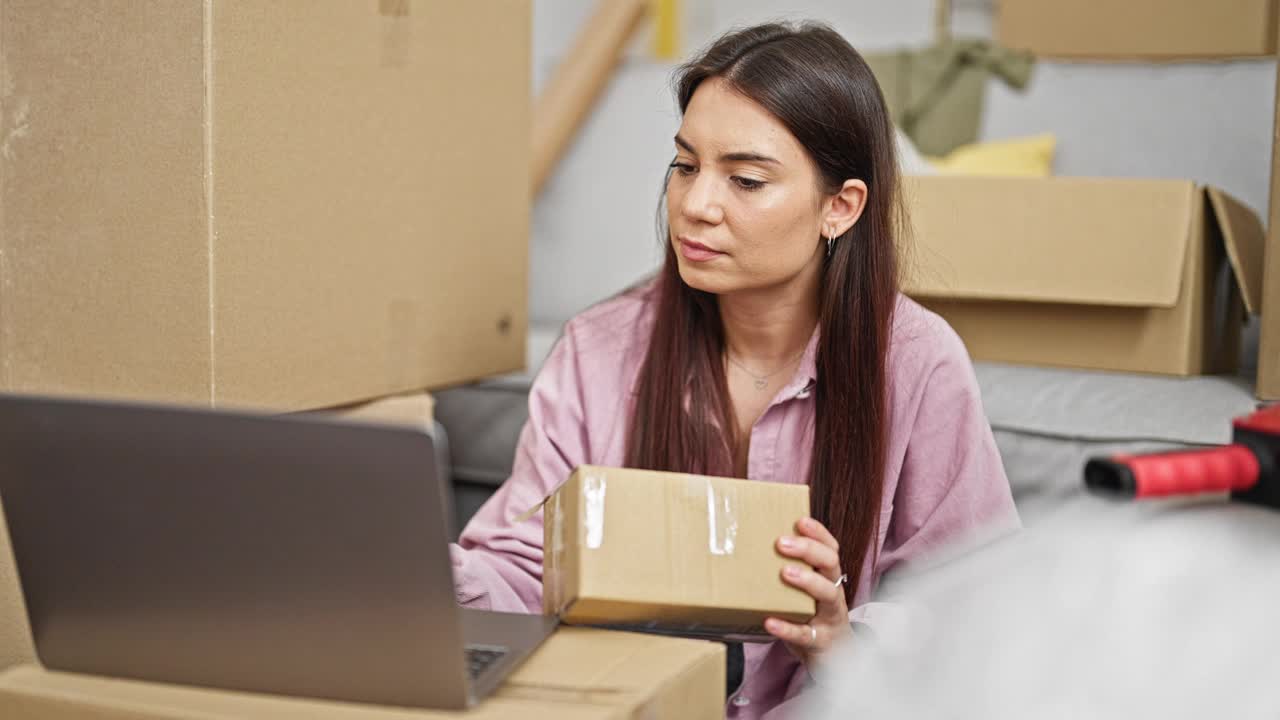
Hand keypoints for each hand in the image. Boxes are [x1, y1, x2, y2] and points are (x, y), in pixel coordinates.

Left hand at [764, 517, 850, 667]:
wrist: (833, 658)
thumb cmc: (811, 616)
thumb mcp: (806, 592)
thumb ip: (790, 571)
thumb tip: (750, 547)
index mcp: (829, 577)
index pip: (830, 548)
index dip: (818, 533)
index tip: (800, 520)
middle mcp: (834, 592)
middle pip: (831, 564)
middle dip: (809, 550)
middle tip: (782, 543)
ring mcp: (831, 617)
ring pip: (828, 594)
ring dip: (807, 580)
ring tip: (785, 572)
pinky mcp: (821, 641)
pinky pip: (805, 633)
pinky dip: (787, 627)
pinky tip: (769, 621)